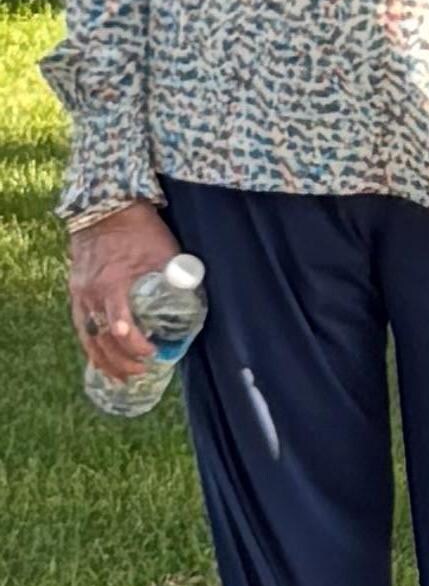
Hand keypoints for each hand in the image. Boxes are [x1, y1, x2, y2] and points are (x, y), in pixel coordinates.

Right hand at [66, 200, 184, 385]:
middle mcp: (90, 294)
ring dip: (104, 359)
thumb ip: (178, 278)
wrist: (106, 208)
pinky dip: (91, 345)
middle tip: (141, 372)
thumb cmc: (140, 230)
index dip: (134, 344)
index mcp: (112, 284)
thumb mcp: (165, 252)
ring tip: (121, 376)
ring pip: (88, 336)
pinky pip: (80, 326)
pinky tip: (101, 358)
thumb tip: (196, 303)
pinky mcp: (76, 292)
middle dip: (120, 360)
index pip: (119, 325)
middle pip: (101, 339)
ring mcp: (79, 294)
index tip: (153, 353)